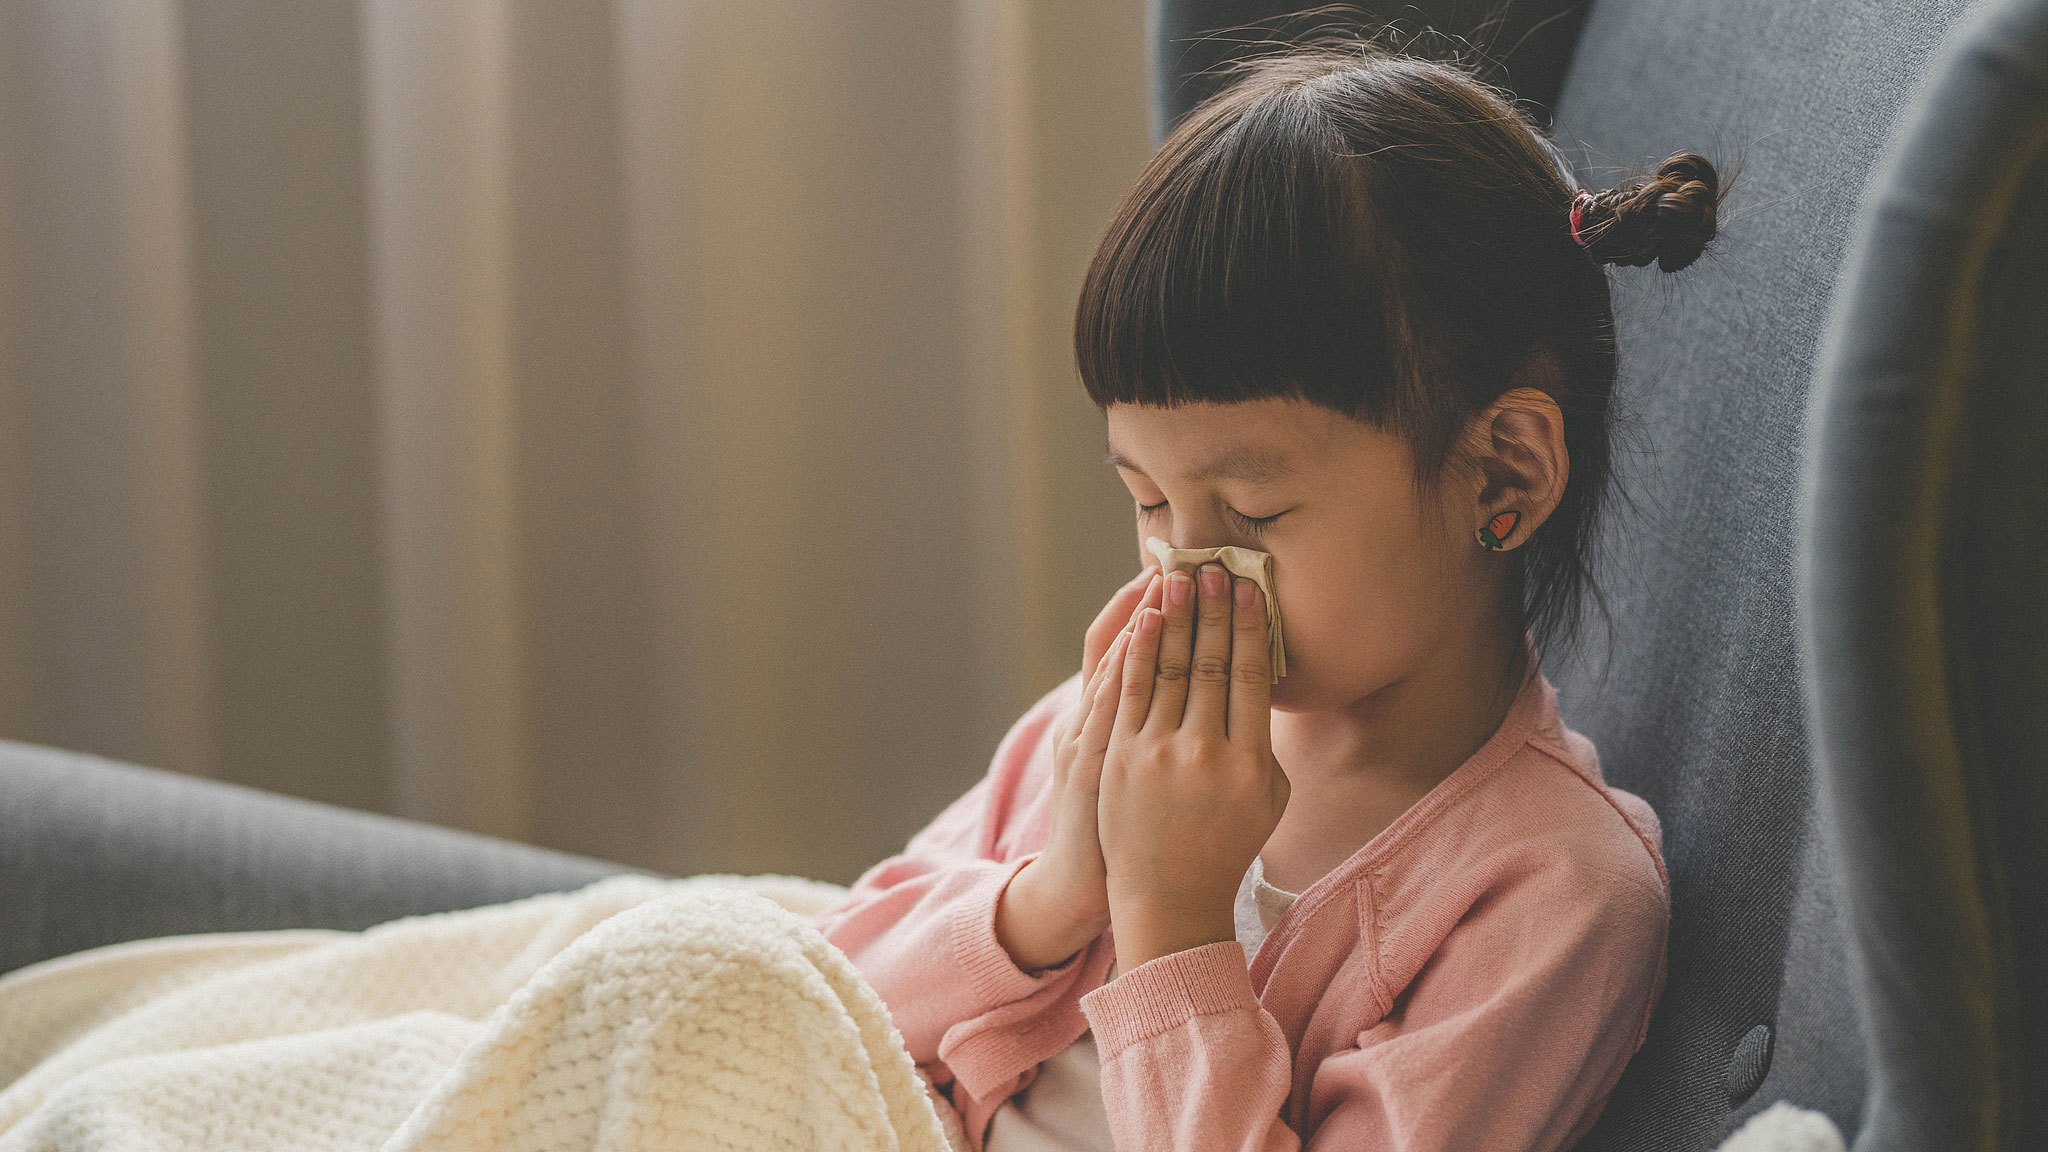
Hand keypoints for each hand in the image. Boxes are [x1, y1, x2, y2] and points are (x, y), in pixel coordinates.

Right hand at [995, 564, 1162, 971]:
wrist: (1090, 883)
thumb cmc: (1120, 826)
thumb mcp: (1124, 765)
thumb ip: (1152, 727)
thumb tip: (1194, 689)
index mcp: (1101, 717)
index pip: (1121, 644)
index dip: (1141, 605)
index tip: (1170, 569)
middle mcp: (1089, 719)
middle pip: (1117, 643)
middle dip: (1149, 601)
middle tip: (1177, 559)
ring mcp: (1088, 739)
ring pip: (1112, 666)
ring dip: (1140, 623)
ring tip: (1164, 583)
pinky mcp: (1092, 763)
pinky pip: (1109, 705)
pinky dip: (1122, 668)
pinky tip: (1141, 637)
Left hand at [1099, 563, 1288, 972]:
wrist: (1168, 898)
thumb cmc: (1227, 845)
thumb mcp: (1268, 799)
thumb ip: (1264, 742)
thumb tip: (1259, 678)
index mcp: (1249, 763)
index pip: (1250, 676)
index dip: (1249, 626)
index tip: (1250, 587)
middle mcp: (1204, 754)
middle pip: (1210, 663)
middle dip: (1213, 608)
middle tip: (1216, 565)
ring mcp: (1156, 755)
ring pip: (1169, 668)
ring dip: (1175, 616)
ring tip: (1180, 576)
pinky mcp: (1118, 758)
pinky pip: (1130, 690)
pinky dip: (1138, 648)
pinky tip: (1145, 616)